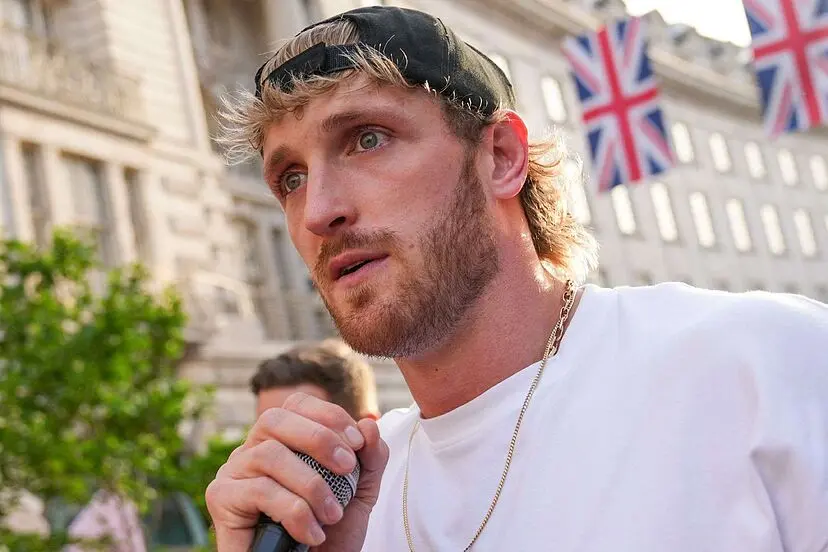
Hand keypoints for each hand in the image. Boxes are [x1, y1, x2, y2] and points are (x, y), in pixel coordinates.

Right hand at [205, 392, 388, 551]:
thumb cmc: (328, 530)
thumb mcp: (360, 491)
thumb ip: (370, 457)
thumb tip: (369, 424)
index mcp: (282, 439)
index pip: (296, 404)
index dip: (328, 415)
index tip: (357, 442)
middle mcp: (253, 448)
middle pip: (274, 418)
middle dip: (318, 438)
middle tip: (346, 468)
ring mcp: (234, 471)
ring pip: (269, 454)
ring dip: (310, 484)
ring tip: (332, 514)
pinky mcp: (222, 498)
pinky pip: (260, 491)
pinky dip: (295, 511)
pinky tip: (311, 532)